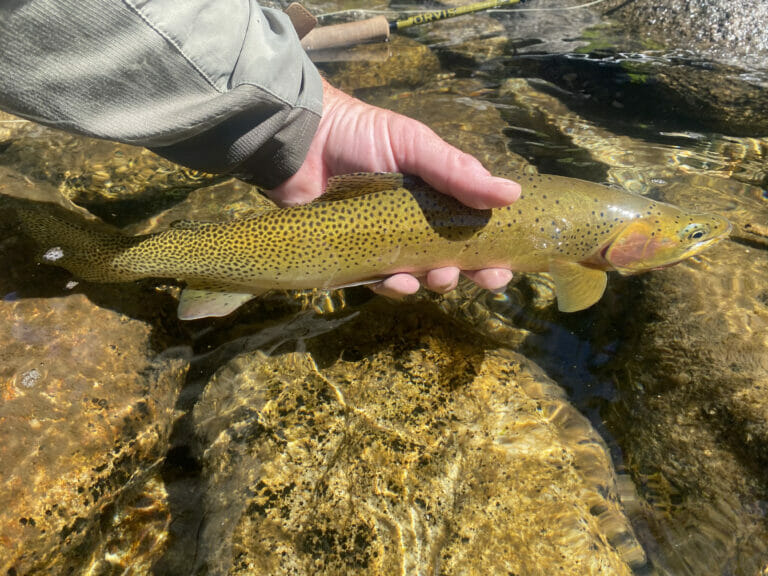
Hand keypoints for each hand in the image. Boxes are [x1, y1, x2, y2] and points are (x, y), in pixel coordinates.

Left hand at [268, 79, 520, 296]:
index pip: (471, 231)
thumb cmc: (363, 136)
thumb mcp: (417, 147)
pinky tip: (398, 282)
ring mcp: (383, 243)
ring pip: (416, 276)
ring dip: (432, 283)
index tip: (504, 269)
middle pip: (448, 260)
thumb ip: (458, 172)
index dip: (490, 253)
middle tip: (481, 278)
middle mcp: (413, 225)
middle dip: (468, 274)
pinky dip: (392, 286)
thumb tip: (513, 195)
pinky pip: (377, 281)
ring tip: (438, 278)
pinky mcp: (353, 256)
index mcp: (435, 198)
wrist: (304, 139)